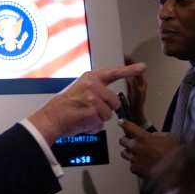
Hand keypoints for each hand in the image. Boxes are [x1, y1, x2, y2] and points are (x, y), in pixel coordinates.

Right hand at [27, 62, 146, 143]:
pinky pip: (101, 123)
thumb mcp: (81, 91)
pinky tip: (82, 122)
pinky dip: (93, 127)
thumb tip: (110, 102)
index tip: (143, 66)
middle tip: (90, 111)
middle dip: (107, 110)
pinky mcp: (92, 110)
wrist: (51, 118)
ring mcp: (93, 97)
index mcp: (91, 78)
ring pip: (109, 114)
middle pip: (115, 102)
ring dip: (99, 120)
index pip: (114, 72)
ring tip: (84, 116)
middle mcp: (93, 85)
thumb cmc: (66, 107)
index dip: (130, 70)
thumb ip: (97, 92)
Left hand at [119, 120, 179, 178]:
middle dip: (126, 140)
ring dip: (129, 152)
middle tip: (132, 141)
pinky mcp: (135, 170)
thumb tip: (153, 136)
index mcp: (144, 137)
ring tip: (137, 154)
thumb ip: (157, 135)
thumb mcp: (169, 137)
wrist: (175, 170)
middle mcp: (136, 147)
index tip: (121, 122)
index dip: (124, 124)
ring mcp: (135, 159)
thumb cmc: (175, 154)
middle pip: (122, 141)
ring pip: (124, 153)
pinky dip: (135, 165)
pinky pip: (131, 166)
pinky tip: (142, 165)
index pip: (129, 127)